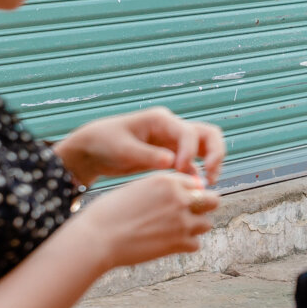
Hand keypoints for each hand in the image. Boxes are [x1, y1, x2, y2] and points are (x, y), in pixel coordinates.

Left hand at [54, 107, 224, 186]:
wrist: (92, 149)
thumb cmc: (103, 143)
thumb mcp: (122, 149)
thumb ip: (147, 155)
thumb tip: (172, 163)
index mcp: (160, 120)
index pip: (188, 132)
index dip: (190, 152)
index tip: (180, 171)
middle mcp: (171, 127)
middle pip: (207, 134)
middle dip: (215, 153)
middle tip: (210, 174)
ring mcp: (173, 141)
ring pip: (205, 146)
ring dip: (211, 162)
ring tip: (209, 182)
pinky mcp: (171, 155)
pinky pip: (193, 162)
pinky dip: (197, 172)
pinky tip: (193, 187)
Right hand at [70, 172, 219, 271]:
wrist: (97, 238)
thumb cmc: (109, 214)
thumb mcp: (137, 189)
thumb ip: (161, 190)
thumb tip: (182, 194)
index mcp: (166, 181)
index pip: (194, 183)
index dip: (190, 193)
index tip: (182, 201)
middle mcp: (179, 198)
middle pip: (212, 200)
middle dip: (204, 207)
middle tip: (190, 215)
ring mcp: (182, 221)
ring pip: (206, 224)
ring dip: (195, 228)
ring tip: (176, 232)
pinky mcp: (179, 243)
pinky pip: (196, 244)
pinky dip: (185, 246)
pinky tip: (169, 244)